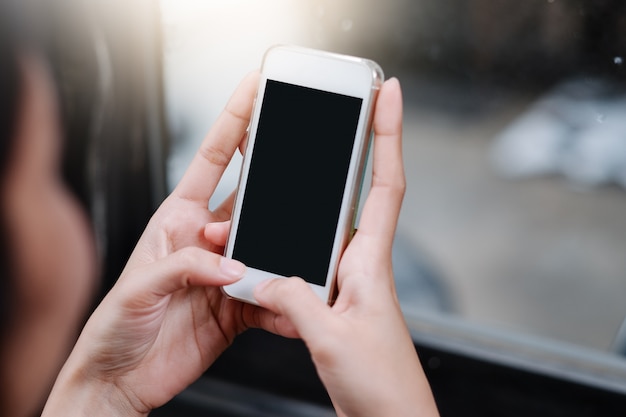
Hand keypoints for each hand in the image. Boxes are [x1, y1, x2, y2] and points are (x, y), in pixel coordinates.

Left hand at [42, 72, 274, 415]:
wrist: (121, 378)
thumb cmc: (115, 324)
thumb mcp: (140, 285)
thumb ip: (187, 266)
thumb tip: (233, 265)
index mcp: (178, 220)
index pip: (214, 161)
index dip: (235, 122)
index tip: (254, 92)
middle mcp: (206, 242)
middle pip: (252, 203)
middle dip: (275, 189)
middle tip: (299, 183)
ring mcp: (225, 274)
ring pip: (267, 249)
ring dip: (282, 254)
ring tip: (293, 260)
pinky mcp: (238, 307)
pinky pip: (271, 298)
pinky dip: (284, 304)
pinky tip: (288, 308)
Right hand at [253, 78, 439, 416]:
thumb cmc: (384, 388)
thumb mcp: (333, 340)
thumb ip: (297, 301)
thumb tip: (269, 276)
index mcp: (370, 264)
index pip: (385, 184)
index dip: (389, 135)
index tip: (388, 95)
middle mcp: (362, 266)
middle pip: (357, 194)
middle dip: (349, 153)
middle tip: (335, 116)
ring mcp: (348, 284)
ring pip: (324, 232)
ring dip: (307, 209)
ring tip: (283, 188)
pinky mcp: (334, 305)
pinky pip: (308, 267)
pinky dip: (289, 256)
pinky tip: (270, 261)